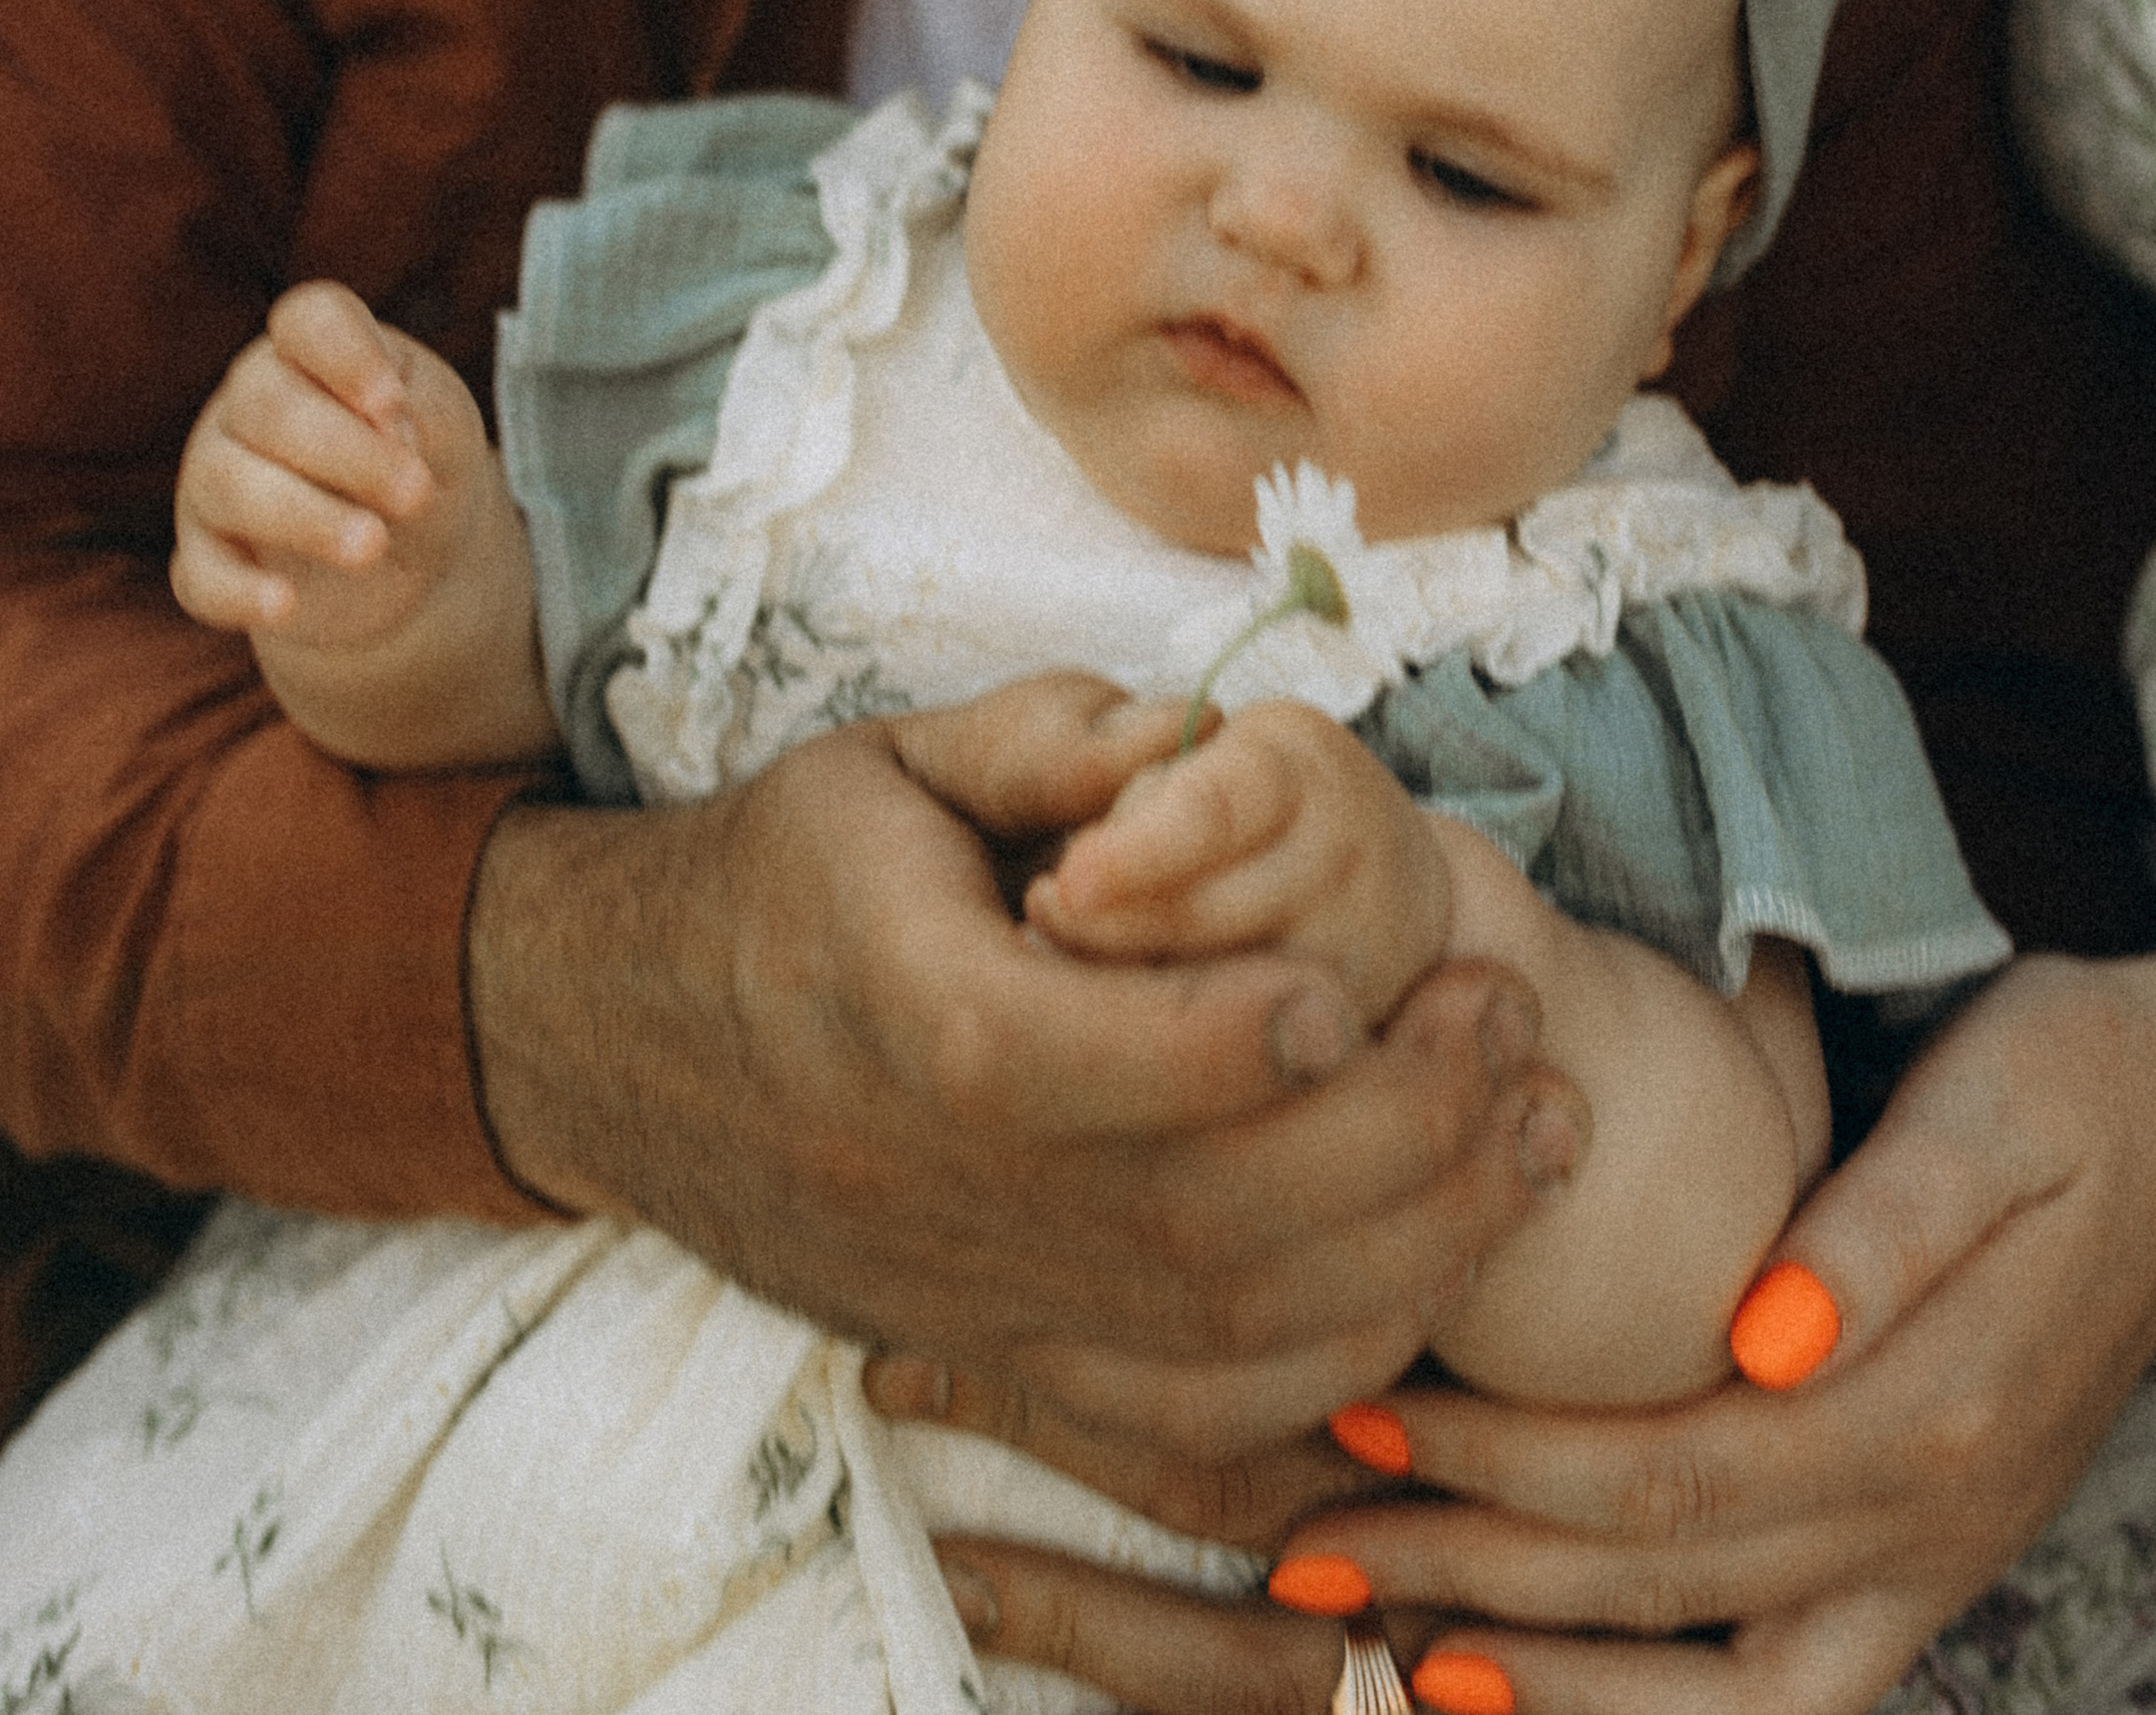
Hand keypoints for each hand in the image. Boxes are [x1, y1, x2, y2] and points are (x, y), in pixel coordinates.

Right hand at [174, 280, 475, 649]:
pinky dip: (238, 592)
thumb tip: (385, 422)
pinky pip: (200, 575)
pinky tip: (284, 605)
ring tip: (373, 546)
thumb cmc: (420, 460)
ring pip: (228, 483)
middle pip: (267, 405)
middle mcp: (248, 403)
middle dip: (345, 451)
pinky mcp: (206, 559)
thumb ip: (425, 410)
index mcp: (312, 351)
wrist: (407, 554)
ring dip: (303, 516)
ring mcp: (215, 480)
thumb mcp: (447, 428)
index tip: (392, 400)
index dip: (345, 353)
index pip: (308, 321)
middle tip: (414, 494)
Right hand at [467, 671, 1590, 1456]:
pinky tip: (1435, 1273)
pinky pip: (1190, 1423)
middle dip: (1400, 1133)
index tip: (1358, 978)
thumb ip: (1047, 738)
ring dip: (1414, 1251)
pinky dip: (1331, 1374)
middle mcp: (958, 1192)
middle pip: (1210, 1218)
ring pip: (1228, 1338)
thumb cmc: (779, 876)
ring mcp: (985, 1299)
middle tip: (1515, 1023)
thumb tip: (1198, 732)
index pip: (1102, 1068)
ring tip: (1537, 1133)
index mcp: (921, 1022)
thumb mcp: (890, 758)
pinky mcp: (1005, 1359)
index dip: (1245, 1040)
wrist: (619, 1039)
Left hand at [892, 948, 2155, 1713]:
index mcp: (1914, 1414)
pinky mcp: (1917, 1571)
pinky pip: (1770, 1697)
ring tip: (1369, 1641)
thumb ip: (1882, 1231)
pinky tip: (1513, 1689)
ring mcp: (1923, 1569)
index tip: (1354, 1414)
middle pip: (1647, 1584)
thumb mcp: (1994, 1114)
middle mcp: (1917, 1524)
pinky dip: (1640, 1711)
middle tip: (1292, 1542)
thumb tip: (1762, 1332)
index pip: (1656, 1474)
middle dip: (1459, 1569)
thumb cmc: (2071, 1086)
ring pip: (1704, 1689)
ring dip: (1531, 1677)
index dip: (1496, 1460)